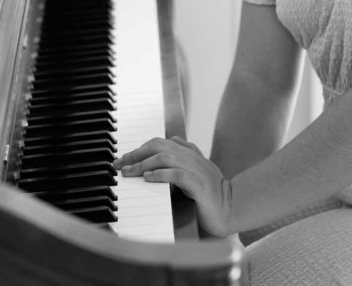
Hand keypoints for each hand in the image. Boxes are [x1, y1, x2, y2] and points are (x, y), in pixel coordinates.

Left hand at [113, 136, 233, 236]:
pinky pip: (177, 175)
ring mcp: (197, 170)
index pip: (159, 143)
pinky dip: (160, 174)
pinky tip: (148, 178)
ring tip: (129, 172)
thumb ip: (185, 157)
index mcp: (190, 154)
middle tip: (120, 165)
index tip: (123, 160)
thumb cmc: (210, 196)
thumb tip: (172, 140)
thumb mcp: (196, 172)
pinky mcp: (199, 185)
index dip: (139, 149)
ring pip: (165, 158)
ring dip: (143, 164)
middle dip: (136, 154)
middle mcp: (192, 158)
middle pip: (159, 146)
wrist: (232, 210)